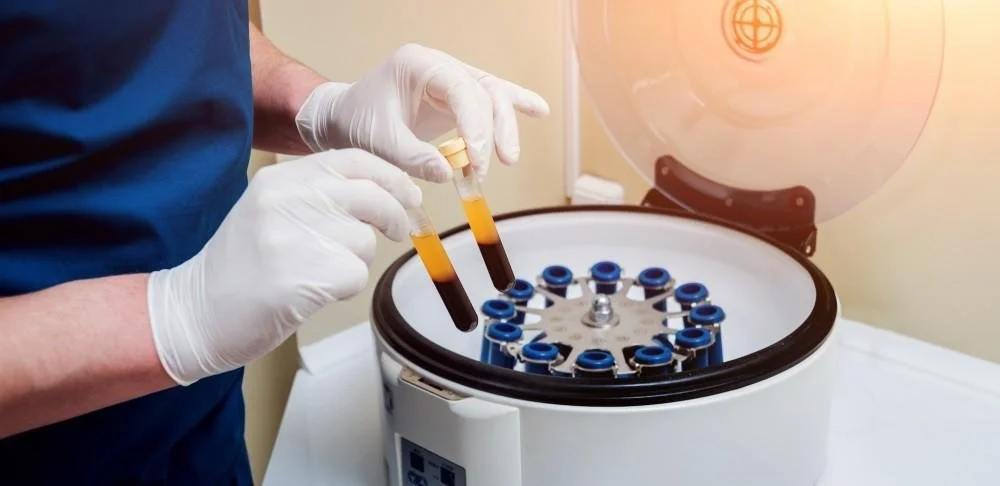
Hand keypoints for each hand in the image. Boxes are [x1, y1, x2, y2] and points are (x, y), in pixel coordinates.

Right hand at [146, 149, 420, 384]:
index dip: (391, 177)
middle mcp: (288, 199)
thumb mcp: (270, 210)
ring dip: (355, 261)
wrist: (195, 312)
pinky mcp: (306, 275)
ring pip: (365, 241)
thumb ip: (319, 194)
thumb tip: (384, 194)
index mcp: (281, 179)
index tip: (409, 194)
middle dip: (395, 216)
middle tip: (399, 230)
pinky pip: (355, 275)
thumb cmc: (239, 267)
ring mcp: (296, 236)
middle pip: (372, 197)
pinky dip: (343, 288)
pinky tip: (311, 292)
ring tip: (317, 271)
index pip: (354, 160)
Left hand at [294, 43, 549, 182]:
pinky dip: (515, 104)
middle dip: (494, 130)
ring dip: (505, 127)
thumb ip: (412, 157)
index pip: (460, 88)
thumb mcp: (378, 143)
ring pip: (492, 95)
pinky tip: (539, 111)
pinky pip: (491, 96)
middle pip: (483, 90)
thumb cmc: (357, 123)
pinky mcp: (456, 97)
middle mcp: (439, 66)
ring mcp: (450, 79)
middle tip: (488, 168)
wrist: (344, 118)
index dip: (476, 124)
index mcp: (417, 64)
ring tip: (508, 158)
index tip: (478, 159)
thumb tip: (447, 173)